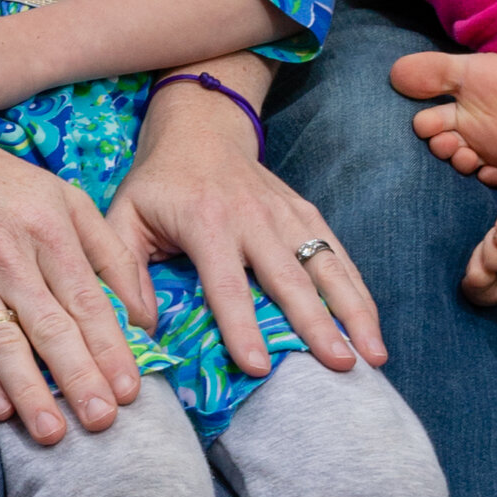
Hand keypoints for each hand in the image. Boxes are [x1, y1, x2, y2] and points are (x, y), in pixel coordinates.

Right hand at [0, 131, 153, 444]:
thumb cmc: (1, 187)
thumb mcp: (65, 200)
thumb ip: (111, 254)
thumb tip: (145, 316)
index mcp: (48, 229)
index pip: (86, 301)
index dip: (110, 349)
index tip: (129, 391)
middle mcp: (6, 254)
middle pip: (49, 327)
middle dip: (78, 378)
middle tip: (102, 422)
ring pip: (3, 341)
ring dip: (29, 390)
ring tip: (53, 431)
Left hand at [108, 78, 384, 381]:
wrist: (201, 129)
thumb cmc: (158, 185)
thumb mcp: (124, 217)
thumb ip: (123, 270)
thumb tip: (140, 327)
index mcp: (206, 223)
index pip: (227, 284)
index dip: (242, 326)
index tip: (259, 367)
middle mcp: (254, 218)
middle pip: (291, 278)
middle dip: (317, 324)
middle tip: (340, 365)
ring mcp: (286, 214)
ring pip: (327, 266)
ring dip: (353, 311)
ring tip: (373, 356)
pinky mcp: (306, 213)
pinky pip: (338, 254)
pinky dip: (358, 290)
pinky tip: (371, 325)